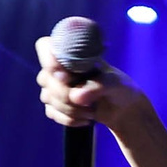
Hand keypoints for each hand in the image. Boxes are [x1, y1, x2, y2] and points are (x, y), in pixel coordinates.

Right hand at [34, 25, 150, 132]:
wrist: (122, 108)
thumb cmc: (119, 87)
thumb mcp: (115, 83)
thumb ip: (97, 86)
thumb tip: (76, 96)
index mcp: (71, 54)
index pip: (44, 46)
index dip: (49, 61)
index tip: (65, 76)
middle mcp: (59, 67)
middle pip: (45, 79)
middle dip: (65, 95)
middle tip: (90, 102)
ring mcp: (54, 86)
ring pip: (47, 98)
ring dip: (71, 110)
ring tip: (92, 111)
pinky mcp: (55, 104)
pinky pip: (51, 112)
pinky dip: (69, 119)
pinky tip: (85, 119)